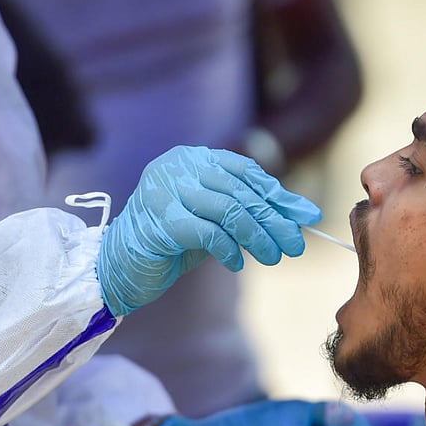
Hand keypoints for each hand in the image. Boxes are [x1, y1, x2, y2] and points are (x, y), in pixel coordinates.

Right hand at [97, 146, 320, 316]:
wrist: (119, 266)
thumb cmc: (173, 240)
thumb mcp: (218, 220)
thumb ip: (254, 211)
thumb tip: (305, 214)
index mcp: (192, 158)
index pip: (245, 171)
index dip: (277, 194)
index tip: (306, 217)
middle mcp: (176, 167)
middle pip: (239, 191)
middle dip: (273, 219)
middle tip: (296, 244)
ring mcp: (164, 191)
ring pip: (227, 210)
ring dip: (257, 236)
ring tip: (274, 256)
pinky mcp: (158, 222)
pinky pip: (207, 232)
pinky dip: (228, 248)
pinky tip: (239, 262)